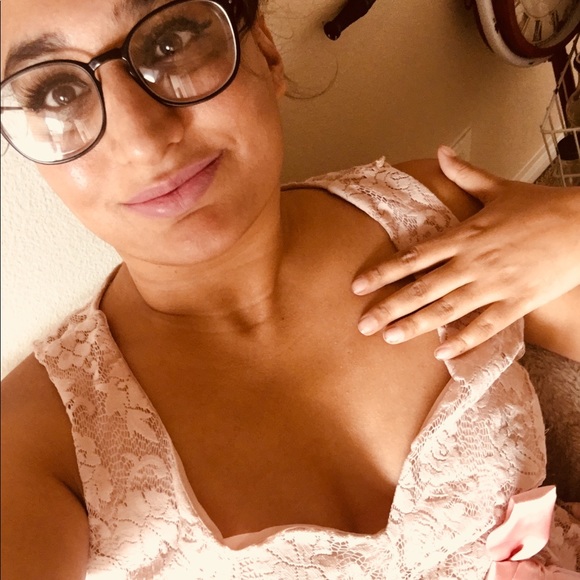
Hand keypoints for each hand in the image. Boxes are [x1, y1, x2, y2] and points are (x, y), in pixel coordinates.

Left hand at [352, 146, 579, 358]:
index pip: (414, 256)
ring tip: (389, 338)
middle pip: (422, 288)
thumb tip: (441, 151)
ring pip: (447, 309)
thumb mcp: (499, 187)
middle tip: (363, 325)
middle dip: (390, 307)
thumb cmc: (541, 206)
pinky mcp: (517, 302)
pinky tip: (441, 353)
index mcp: (464, 235)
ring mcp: (494, 284)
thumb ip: (465, 174)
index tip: (358, 286)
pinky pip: (486, 325)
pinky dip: (464, 339)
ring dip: (416, 325)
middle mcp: (472, 262)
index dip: (383, 272)